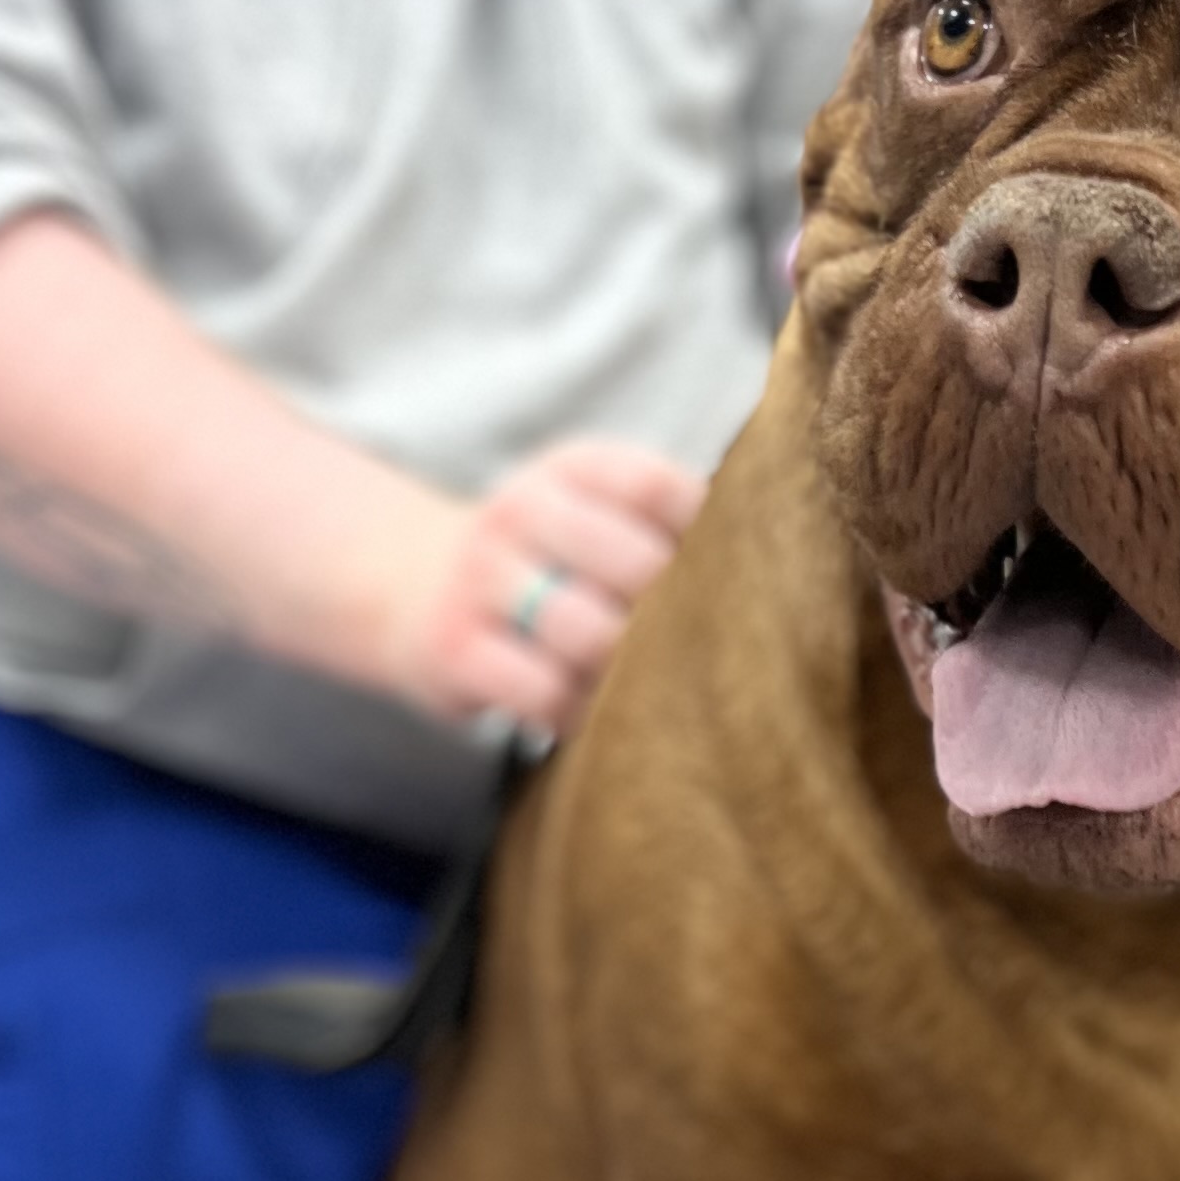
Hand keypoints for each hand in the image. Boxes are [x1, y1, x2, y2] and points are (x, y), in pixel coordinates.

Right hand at [390, 439, 706, 734]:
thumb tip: (763, 563)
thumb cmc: (546, 561)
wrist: (415, 584)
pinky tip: (587, 710)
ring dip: (628, 671)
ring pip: (591, 634)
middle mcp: (519, 510)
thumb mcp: (592, 510)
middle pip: (636, 565)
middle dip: (674, 616)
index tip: (720, 579)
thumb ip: (665, 523)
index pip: (658, 488)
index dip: (702, 539)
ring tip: (639, 683)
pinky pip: (543, 692)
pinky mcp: (453, 649)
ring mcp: (481, 577)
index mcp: (569, 469)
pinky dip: (579, 711)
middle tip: (692, 649)